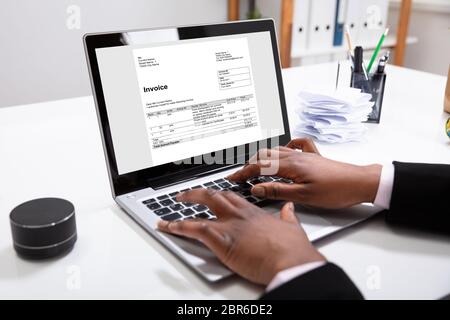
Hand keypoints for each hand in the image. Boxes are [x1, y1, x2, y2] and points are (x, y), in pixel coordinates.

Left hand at [157, 188, 324, 284]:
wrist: (291, 260)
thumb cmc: (293, 248)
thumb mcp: (292, 227)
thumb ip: (288, 216)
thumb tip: (289, 208)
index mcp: (254, 213)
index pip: (232, 197)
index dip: (220, 194)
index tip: (214, 193)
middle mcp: (239, 215)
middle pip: (214, 196)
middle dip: (198, 194)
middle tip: (186, 195)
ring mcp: (230, 226)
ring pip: (201, 208)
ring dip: (183, 208)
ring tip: (171, 208)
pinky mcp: (222, 240)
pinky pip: (195, 229)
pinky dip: (179, 226)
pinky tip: (169, 226)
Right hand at [227, 138, 381, 208]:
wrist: (359, 182)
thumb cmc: (336, 190)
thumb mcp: (304, 196)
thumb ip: (278, 191)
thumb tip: (257, 188)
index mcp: (291, 166)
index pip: (260, 167)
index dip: (244, 172)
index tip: (233, 178)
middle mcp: (296, 156)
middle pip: (265, 155)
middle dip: (249, 164)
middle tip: (240, 175)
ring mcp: (305, 155)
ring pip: (277, 150)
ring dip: (262, 157)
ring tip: (254, 167)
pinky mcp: (313, 156)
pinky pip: (295, 145)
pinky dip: (285, 147)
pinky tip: (284, 152)